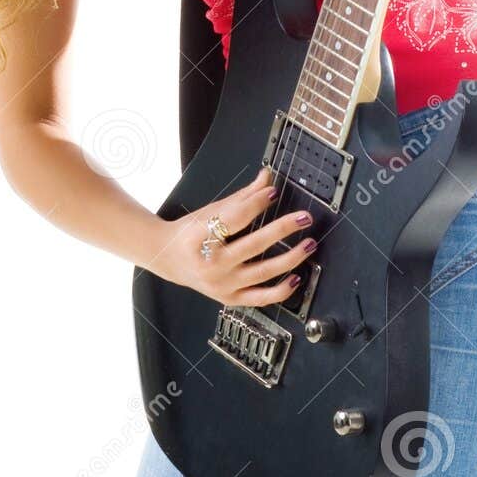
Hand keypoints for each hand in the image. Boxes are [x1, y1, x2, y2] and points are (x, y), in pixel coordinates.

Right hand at [146, 168, 316, 308]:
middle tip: (303, 217)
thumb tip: (267, 178)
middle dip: (283, 229)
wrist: (167, 258)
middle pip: (253, 245)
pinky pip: (260, 298)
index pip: (235, 218)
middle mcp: (211, 264)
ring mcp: (221, 284)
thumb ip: (243, 196)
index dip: (256, 203)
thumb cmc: (189, 232)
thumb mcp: (211, 210)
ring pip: (262, 272)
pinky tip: (297, 278)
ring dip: (290, 258)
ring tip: (309, 244)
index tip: (273, 192)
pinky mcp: (228, 298)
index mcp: (200, 236)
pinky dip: (281, 290)